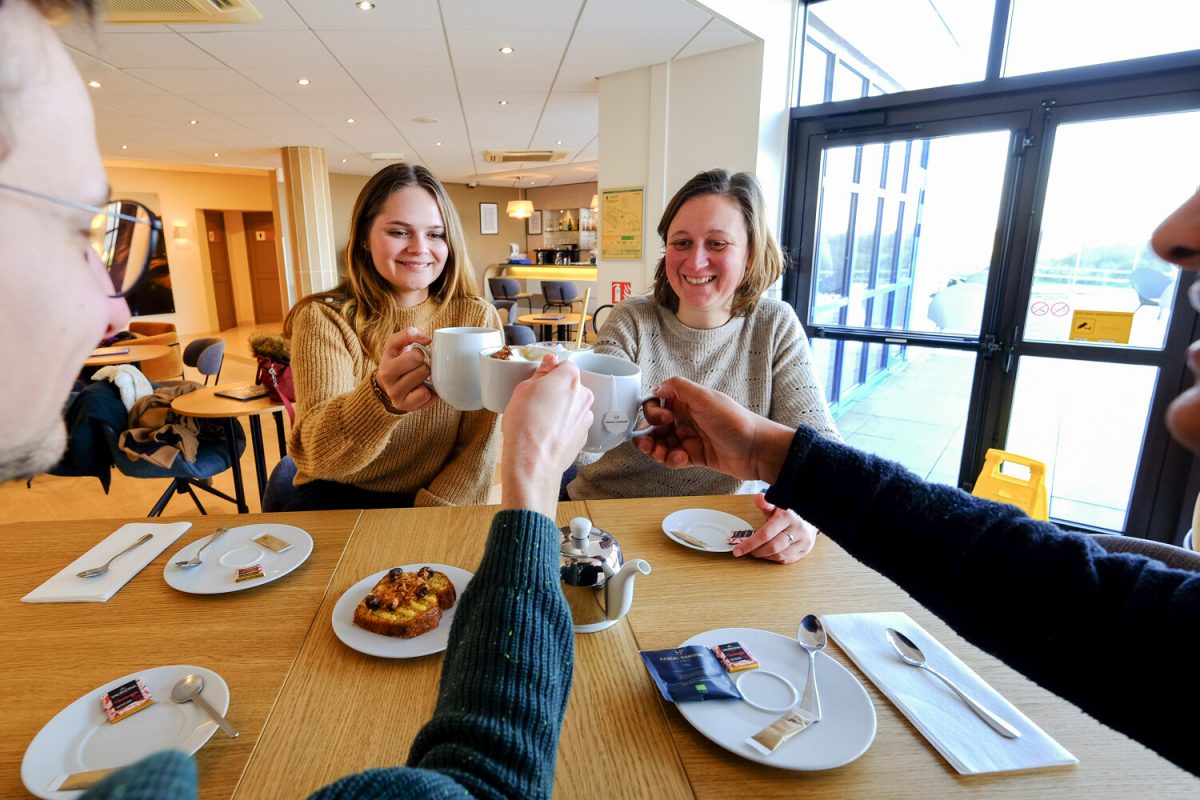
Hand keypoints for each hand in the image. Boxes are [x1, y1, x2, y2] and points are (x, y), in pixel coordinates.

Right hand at [376, 328, 434, 412]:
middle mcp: (390, 386)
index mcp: (386, 368)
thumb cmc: (396, 360)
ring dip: (427, 380)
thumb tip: (427, 339)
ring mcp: (398, 399)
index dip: (419, 353)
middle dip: (424, 366)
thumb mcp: (396, 344)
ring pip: (426, 385)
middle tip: (417, 368)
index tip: (413, 355)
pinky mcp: (409, 408)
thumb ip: (408, 334)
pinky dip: (431, 392)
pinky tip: (423, 388)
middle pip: (423, 370)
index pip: (415, 356)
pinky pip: (430, 398)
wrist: (388, 384)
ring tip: (419, 378)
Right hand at [501, 357, 593, 517]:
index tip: (539, 381)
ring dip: (561, 409)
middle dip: (557, 391)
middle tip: (536, 402)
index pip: (565, 365)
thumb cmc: (525, 424)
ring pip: (572, 406)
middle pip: (571, 386)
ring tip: (540, 422)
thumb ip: (540, 373)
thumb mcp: (524, 390)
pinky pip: (573, 424)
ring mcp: (585, 417)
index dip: (551, 372)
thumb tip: (549, 362)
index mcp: (569, 379)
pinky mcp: (583, 436)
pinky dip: (563, 426)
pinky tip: (547, 434)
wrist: (534, 462)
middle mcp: (583, 396)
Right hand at [634, 376, 792, 482]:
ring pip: (662, 444)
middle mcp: (686, 418)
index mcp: (687, 401)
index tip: (662, 420)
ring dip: (657, 450)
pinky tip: (681, 459)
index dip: (653, 413)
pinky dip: (672, 460)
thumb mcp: (706, 398)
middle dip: (648, 436)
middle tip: (648, 444)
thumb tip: (656, 386)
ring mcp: (690, 438)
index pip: (658, 403)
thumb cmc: (736, 422)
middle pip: (656, 427)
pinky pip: (674, 459)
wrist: (757, 450)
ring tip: (661, 454)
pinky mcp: (694, 456)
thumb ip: (679, 388)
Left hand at [731, 493, 817, 563]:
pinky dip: (774, 558)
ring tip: (757, 551)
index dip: (749, 544)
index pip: (765, 534)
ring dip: (765, 556)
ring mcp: (804, 541)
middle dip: (756, 551)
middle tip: (747, 550)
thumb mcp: (777, 504)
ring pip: (780, 555)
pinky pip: (787, 560)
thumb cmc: (790, 511)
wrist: (811, 515)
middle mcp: (797, 529)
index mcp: (787, 516)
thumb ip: (765, 503)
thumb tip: (758, 498)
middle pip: (772, 547)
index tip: (738, 550)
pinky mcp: (806, 550)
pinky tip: (768, 554)